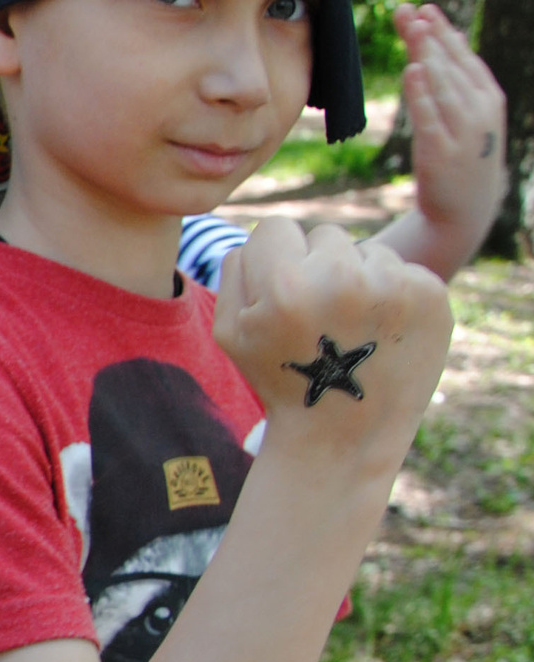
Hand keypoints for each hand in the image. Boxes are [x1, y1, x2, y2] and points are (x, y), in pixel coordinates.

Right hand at [215, 218, 451, 472]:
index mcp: (285, 285)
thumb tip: (261, 235)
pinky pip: (403, 268)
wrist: (345, 433)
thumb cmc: (281, 379)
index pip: (276, 228)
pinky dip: (393, 294)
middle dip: (317, 267)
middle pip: (324, 234)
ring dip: (358, 278)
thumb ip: (235, 270)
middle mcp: (342, 278)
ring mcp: (393, 284)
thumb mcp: (230, 331)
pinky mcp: (432, 294)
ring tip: (352, 329)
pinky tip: (382, 332)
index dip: (274, 260)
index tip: (283, 296)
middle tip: (320, 318)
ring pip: (366, 250)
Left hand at [395, 3, 507, 252]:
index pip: (463, 58)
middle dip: (430, 37)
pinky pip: (431, 118)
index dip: (444, 32)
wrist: (466, 210)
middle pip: (450, 67)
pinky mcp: (442, 153)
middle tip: (410, 12)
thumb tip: (434, 42)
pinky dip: (422, 93)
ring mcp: (464, 132)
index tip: (424, 8)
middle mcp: (480, 112)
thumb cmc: (462, 156)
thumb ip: (451, 83)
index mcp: (488, 99)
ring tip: (411, 29)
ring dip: (427, 55)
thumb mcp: (465, 116)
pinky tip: (412, 71)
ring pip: (443, 86)